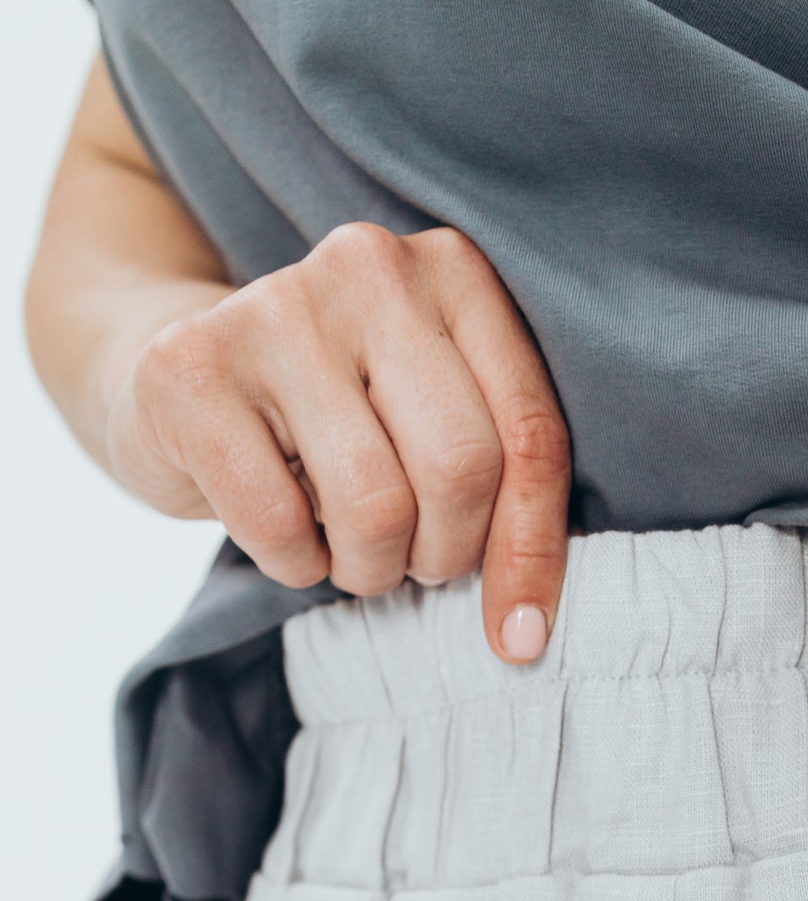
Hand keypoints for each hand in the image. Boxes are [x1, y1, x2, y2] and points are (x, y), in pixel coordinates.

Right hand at [105, 222, 571, 661]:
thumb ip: (503, 487)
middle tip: (409, 559)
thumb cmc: (338, 423)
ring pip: (374, 505)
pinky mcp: (190, 365)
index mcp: (457, 273)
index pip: (529, 435)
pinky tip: (283, 531)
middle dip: (442, 555)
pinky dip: (292, 563)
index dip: (531, 550)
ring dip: (367, 567)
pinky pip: (277, 523)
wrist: (183, 383)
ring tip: (344, 546)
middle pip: (460, 469)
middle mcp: (372, 266)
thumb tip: (525, 630)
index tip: (520, 634)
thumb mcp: (435, 429)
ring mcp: (276, 307)